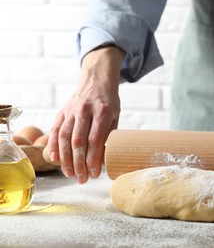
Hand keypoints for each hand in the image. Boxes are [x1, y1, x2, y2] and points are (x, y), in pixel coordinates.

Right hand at [47, 46, 124, 183]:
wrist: (96, 79)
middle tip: (81, 179)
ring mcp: (71, 110)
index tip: (95, 173)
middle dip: (79, 163)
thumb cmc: (108, 101)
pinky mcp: (62, 112)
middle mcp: (84, 110)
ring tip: (69, 174)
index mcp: (102, 111)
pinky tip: (55, 160)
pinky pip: (55, 130)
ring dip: (66, 159)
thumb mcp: (115, 114)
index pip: (95, 139)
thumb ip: (108, 134)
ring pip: (64, 138)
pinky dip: (53, 146)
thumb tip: (103, 159)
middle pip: (78, 141)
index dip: (93, 159)